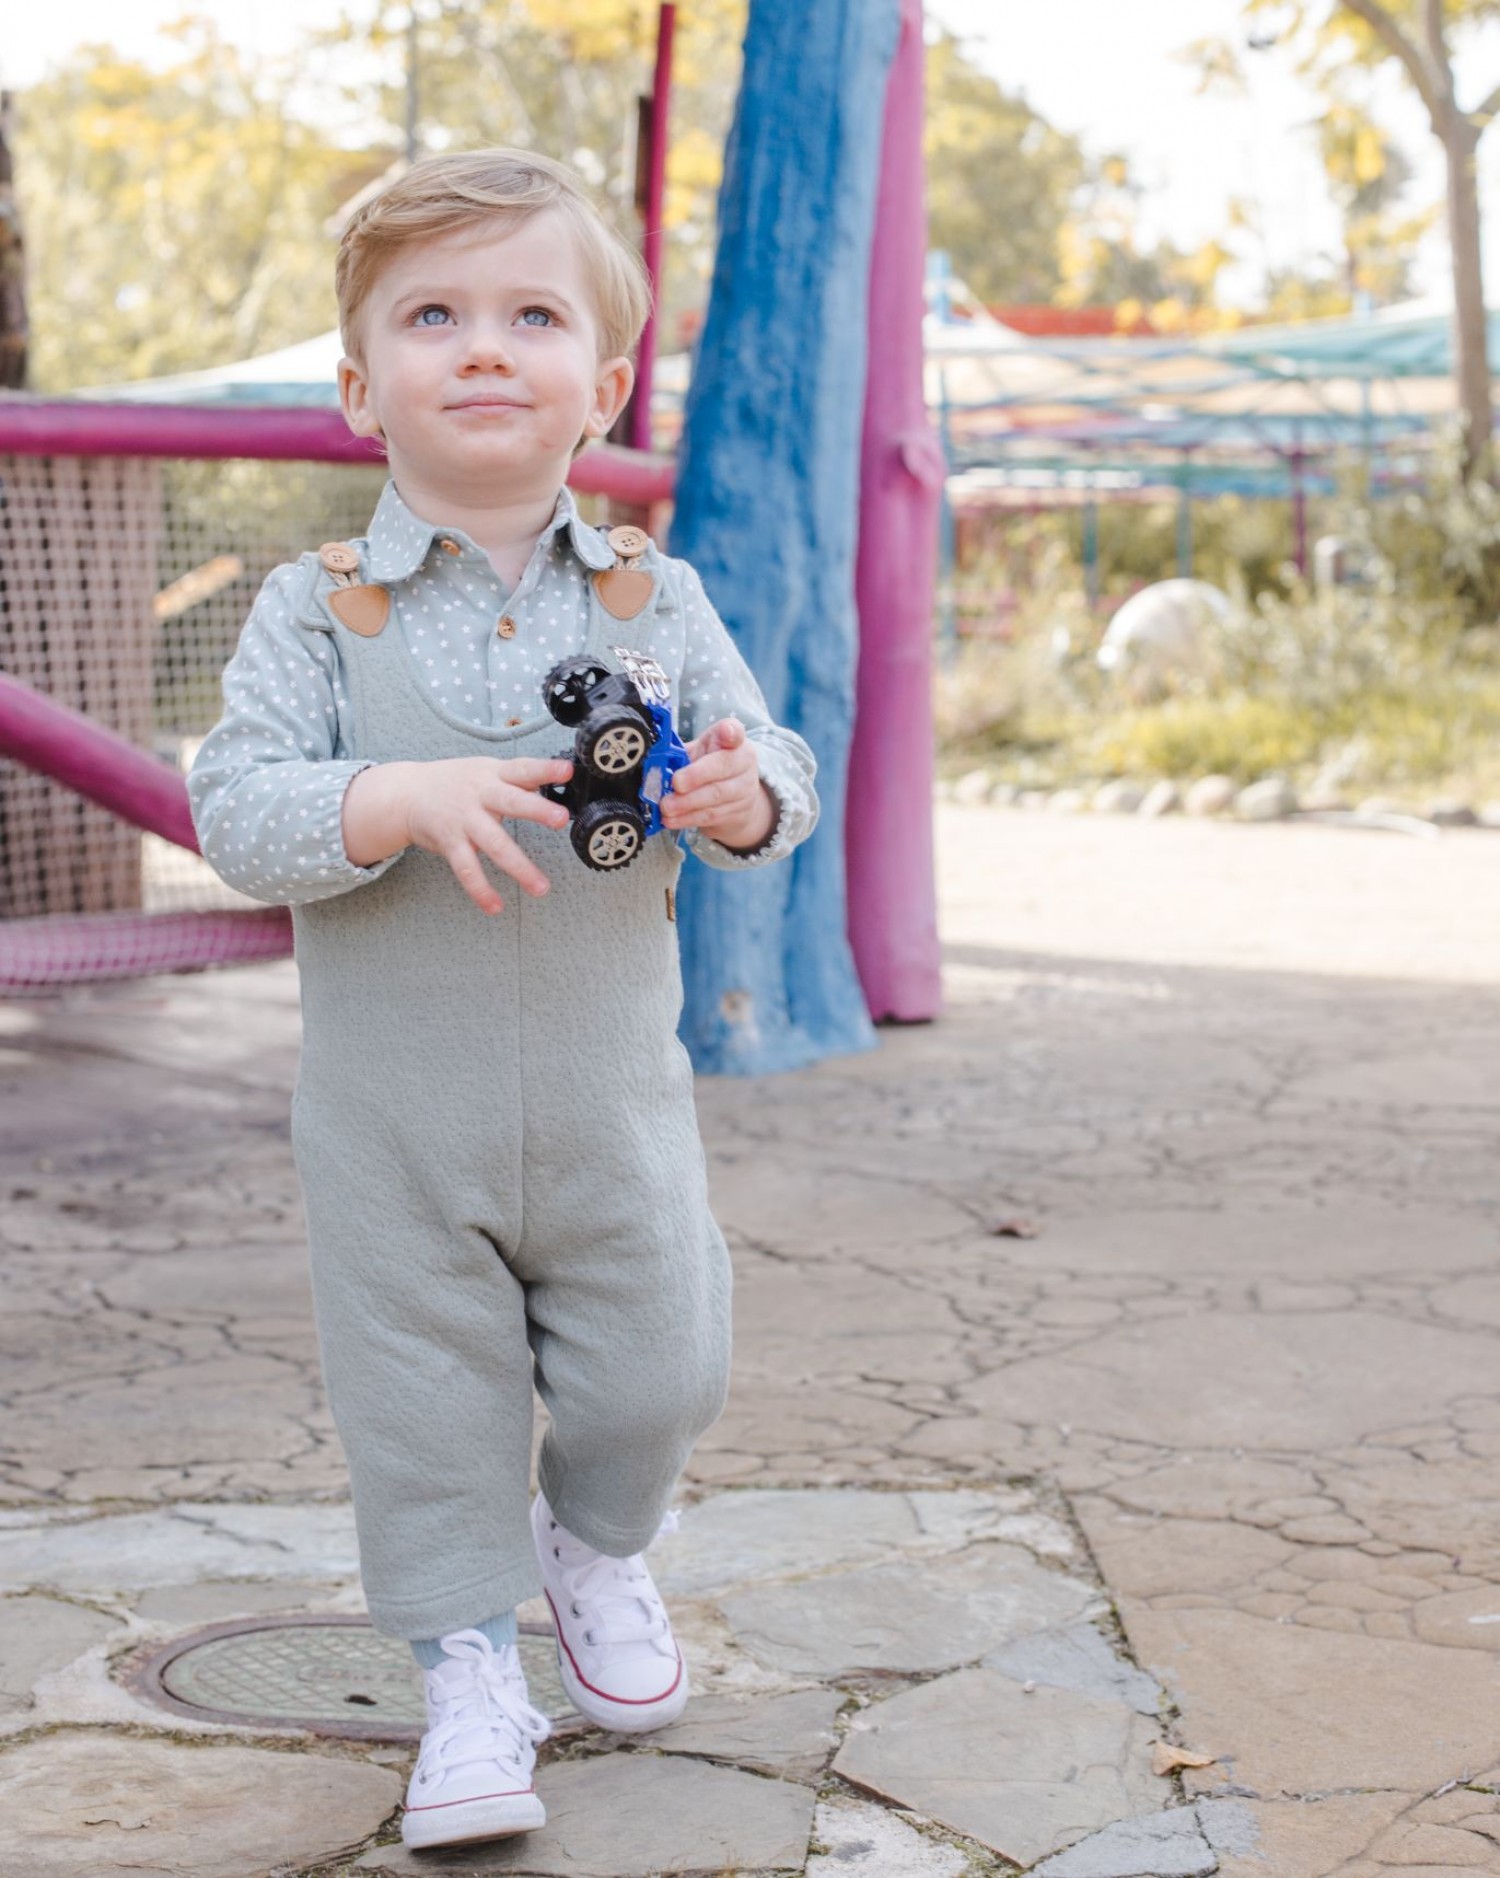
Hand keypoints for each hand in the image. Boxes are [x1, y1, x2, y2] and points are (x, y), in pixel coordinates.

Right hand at [344, 756, 572, 913]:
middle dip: (536, 809)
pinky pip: (467, 869)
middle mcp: (480, 794)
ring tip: (540, 887)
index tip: (567, 770)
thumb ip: (517, 779)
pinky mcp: (450, 842)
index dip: (545, 769)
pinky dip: (481, 890)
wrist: (406, 793)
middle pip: (510, 801)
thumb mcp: (486, 771)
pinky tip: (495, 906)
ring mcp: (464, 819)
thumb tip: (555, 779)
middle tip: (561, 818)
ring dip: (519, 867)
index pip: (522, 768)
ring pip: (494, 844)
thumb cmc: (455, 783)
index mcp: (493, 774)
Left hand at [661, 717, 775, 852]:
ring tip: (666, 806)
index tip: (725, 733)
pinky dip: (687, 819)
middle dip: (696, 776)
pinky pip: (710, 816)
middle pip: (723, 766)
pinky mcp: (738, 813)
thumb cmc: (710, 767)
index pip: (735, 731)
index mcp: (733, 741)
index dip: (731, 732)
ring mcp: (745, 789)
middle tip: (676, 784)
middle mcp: (744, 762)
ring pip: (716, 796)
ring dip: (687, 803)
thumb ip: (681, 753)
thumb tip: (654, 763)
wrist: (735, 797)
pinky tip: (672, 819)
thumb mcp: (699, 752)